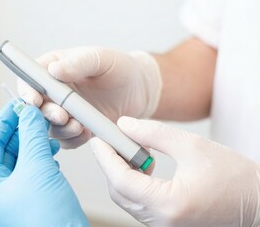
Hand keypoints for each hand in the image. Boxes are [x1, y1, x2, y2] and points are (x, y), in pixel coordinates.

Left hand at [0, 103, 88, 226]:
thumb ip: (32, 136)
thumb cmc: (46, 218)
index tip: (16, 105)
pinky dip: (43, 156)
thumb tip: (28, 112)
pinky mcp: (34, 196)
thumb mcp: (37, 168)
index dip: (4, 121)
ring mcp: (17, 194)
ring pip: (23, 158)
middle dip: (23, 131)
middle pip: (7, 149)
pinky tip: (53, 152)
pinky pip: (34, 169)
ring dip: (35, 143)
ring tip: (47, 133)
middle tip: (36, 114)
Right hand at [18, 47, 161, 148]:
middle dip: (46, 114)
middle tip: (62, 116)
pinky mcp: (75, 128)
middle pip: (37, 107)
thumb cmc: (119, 67)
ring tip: (79, 126)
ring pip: (50, 126)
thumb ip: (78, 63)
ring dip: (61, 129)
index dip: (27, 91)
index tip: (35, 100)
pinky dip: (73, 139)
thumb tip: (53, 70)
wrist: (138, 89)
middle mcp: (55, 92)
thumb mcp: (101, 59)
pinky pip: (66, 139)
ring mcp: (64, 111)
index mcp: (53, 68)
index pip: (30, 79)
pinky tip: (86, 132)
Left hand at [90, 117, 259, 226]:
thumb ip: (153, 134)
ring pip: (127, 199)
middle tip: (110, 141)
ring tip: (127, 150)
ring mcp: (163, 226)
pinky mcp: (166, 223)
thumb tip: (124, 125)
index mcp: (168, 204)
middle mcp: (162, 221)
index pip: (121, 180)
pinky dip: (133, 184)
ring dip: (121, 174)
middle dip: (110, 165)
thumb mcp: (191, 146)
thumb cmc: (233, 176)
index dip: (105, 157)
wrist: (257, 202)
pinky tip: (140, 166)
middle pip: (119, 192)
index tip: (98, 139)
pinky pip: (139, 204)